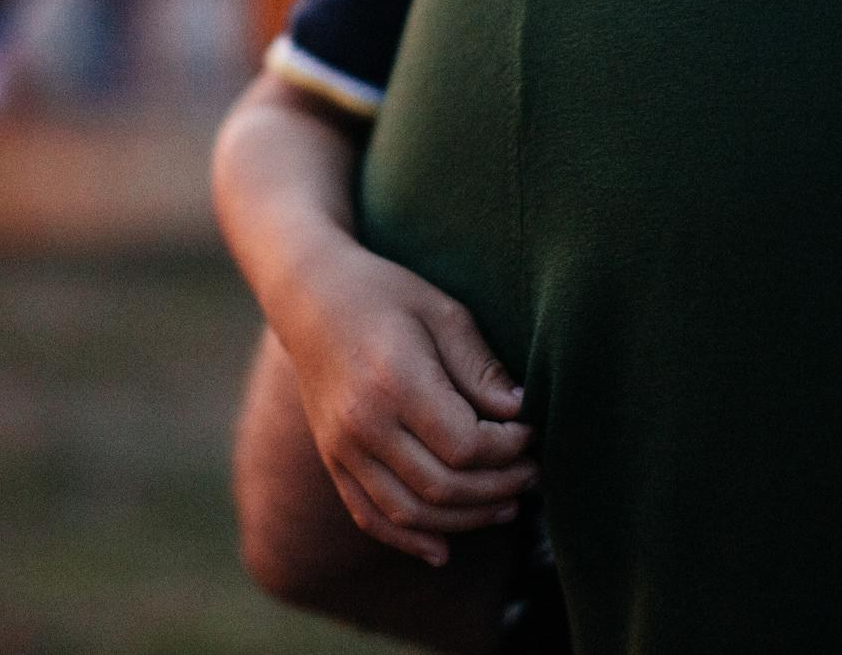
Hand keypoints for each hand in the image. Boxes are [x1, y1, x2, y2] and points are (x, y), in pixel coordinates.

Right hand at [270, 242, 536, 567]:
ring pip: (411, 513)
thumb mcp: (443, 312)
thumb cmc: (385, 293)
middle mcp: (363, 423)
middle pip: (443, 486)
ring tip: (506, 505)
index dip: (509, 450)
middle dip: (499, 488)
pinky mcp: (332, 459)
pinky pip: (370, 516)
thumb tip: (520, 414)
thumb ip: (480, 367)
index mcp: (395, 382)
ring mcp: (341, 447)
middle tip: (531, 474)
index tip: (529, 432)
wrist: (309, 296)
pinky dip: (409, 540)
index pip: (465, 445)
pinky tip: (444, 548)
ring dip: (466, 520)